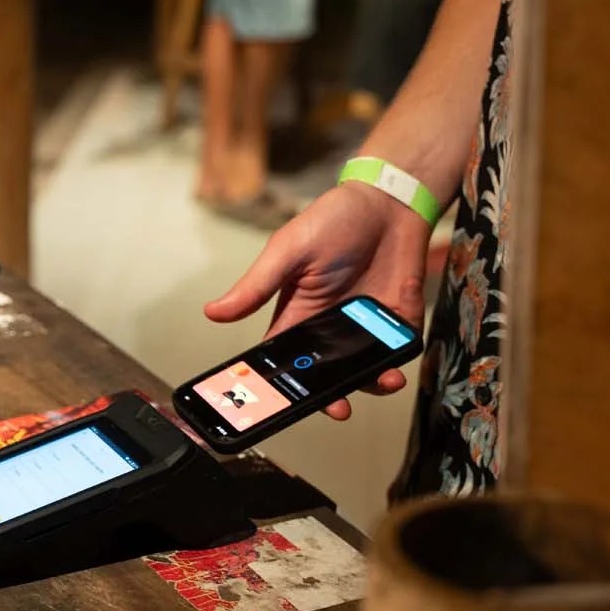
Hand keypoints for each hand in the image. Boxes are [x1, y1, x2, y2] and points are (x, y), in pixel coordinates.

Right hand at [206, 182, 429, 420]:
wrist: (388, 202)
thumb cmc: (333, 220)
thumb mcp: (288, 250)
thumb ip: (256, 286)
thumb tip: (212, 312)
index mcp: (297, 316)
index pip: (283, 360)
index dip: (280, 386)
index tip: (278, 406)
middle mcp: (329, 328)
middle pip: (325, 376)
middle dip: (329, 397)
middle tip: (337, 408)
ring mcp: (364, 328)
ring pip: (363, 371)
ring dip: (371, 383)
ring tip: (382, 382)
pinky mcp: (396, 322)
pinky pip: (396, 352)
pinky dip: (397, 362)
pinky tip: (397, 364)